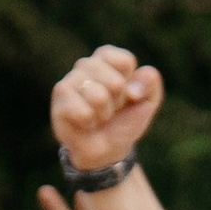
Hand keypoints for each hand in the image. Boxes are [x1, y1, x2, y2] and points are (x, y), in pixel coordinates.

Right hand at [51, 45, 162, 173]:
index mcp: (108, 59)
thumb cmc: (124, 120)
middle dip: (118, 102)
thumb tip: (133, 87)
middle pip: (115, 82)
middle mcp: (87, 64)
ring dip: (104, 113)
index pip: (125, 61)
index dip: (131, 86)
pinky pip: (83, 110)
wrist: (106, 150)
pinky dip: (89, 122)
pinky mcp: (60, 97)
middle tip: (111, 109)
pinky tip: (85, 122)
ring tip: (98, 116)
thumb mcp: (147, 103)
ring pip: (98, 96)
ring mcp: (71, 79)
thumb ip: (151, 84)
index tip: (126, 95)